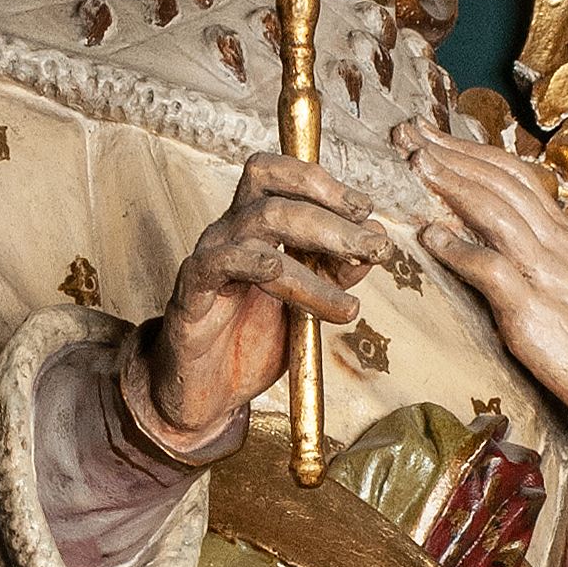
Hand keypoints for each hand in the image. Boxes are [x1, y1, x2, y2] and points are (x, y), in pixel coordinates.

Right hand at [145, 154, 388, 441]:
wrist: (207, 392)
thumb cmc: (253, 340)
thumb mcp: (308, 305)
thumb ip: (337, 272)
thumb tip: (376, 238)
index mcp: (254, 227)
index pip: (281, 175)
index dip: (323, 182)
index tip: (365, 210)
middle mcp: (230, 232)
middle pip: (276, 193)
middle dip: (333, 217)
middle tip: (374, 248)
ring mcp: (209, 257)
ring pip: (259, 222)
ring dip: (315, 251)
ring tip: (349, 301)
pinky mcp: (191, 293)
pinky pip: (218, 263)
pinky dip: (253, 262)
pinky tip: (279, 273)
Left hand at [397, 123, 567, 460]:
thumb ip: (549, 269)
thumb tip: (510, 261)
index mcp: (566, 237)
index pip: (513, 177)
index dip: (470, 152)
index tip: (432, 136)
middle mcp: (555, 246)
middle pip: (497, 182)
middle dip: (449, 153)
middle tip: (407, 131)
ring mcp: (545, 276)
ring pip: (493, 211)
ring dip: (450, 182)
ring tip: (413, 161)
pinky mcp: (534, 315)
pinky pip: (491, 271)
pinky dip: (459, 249)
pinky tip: (430, 237)